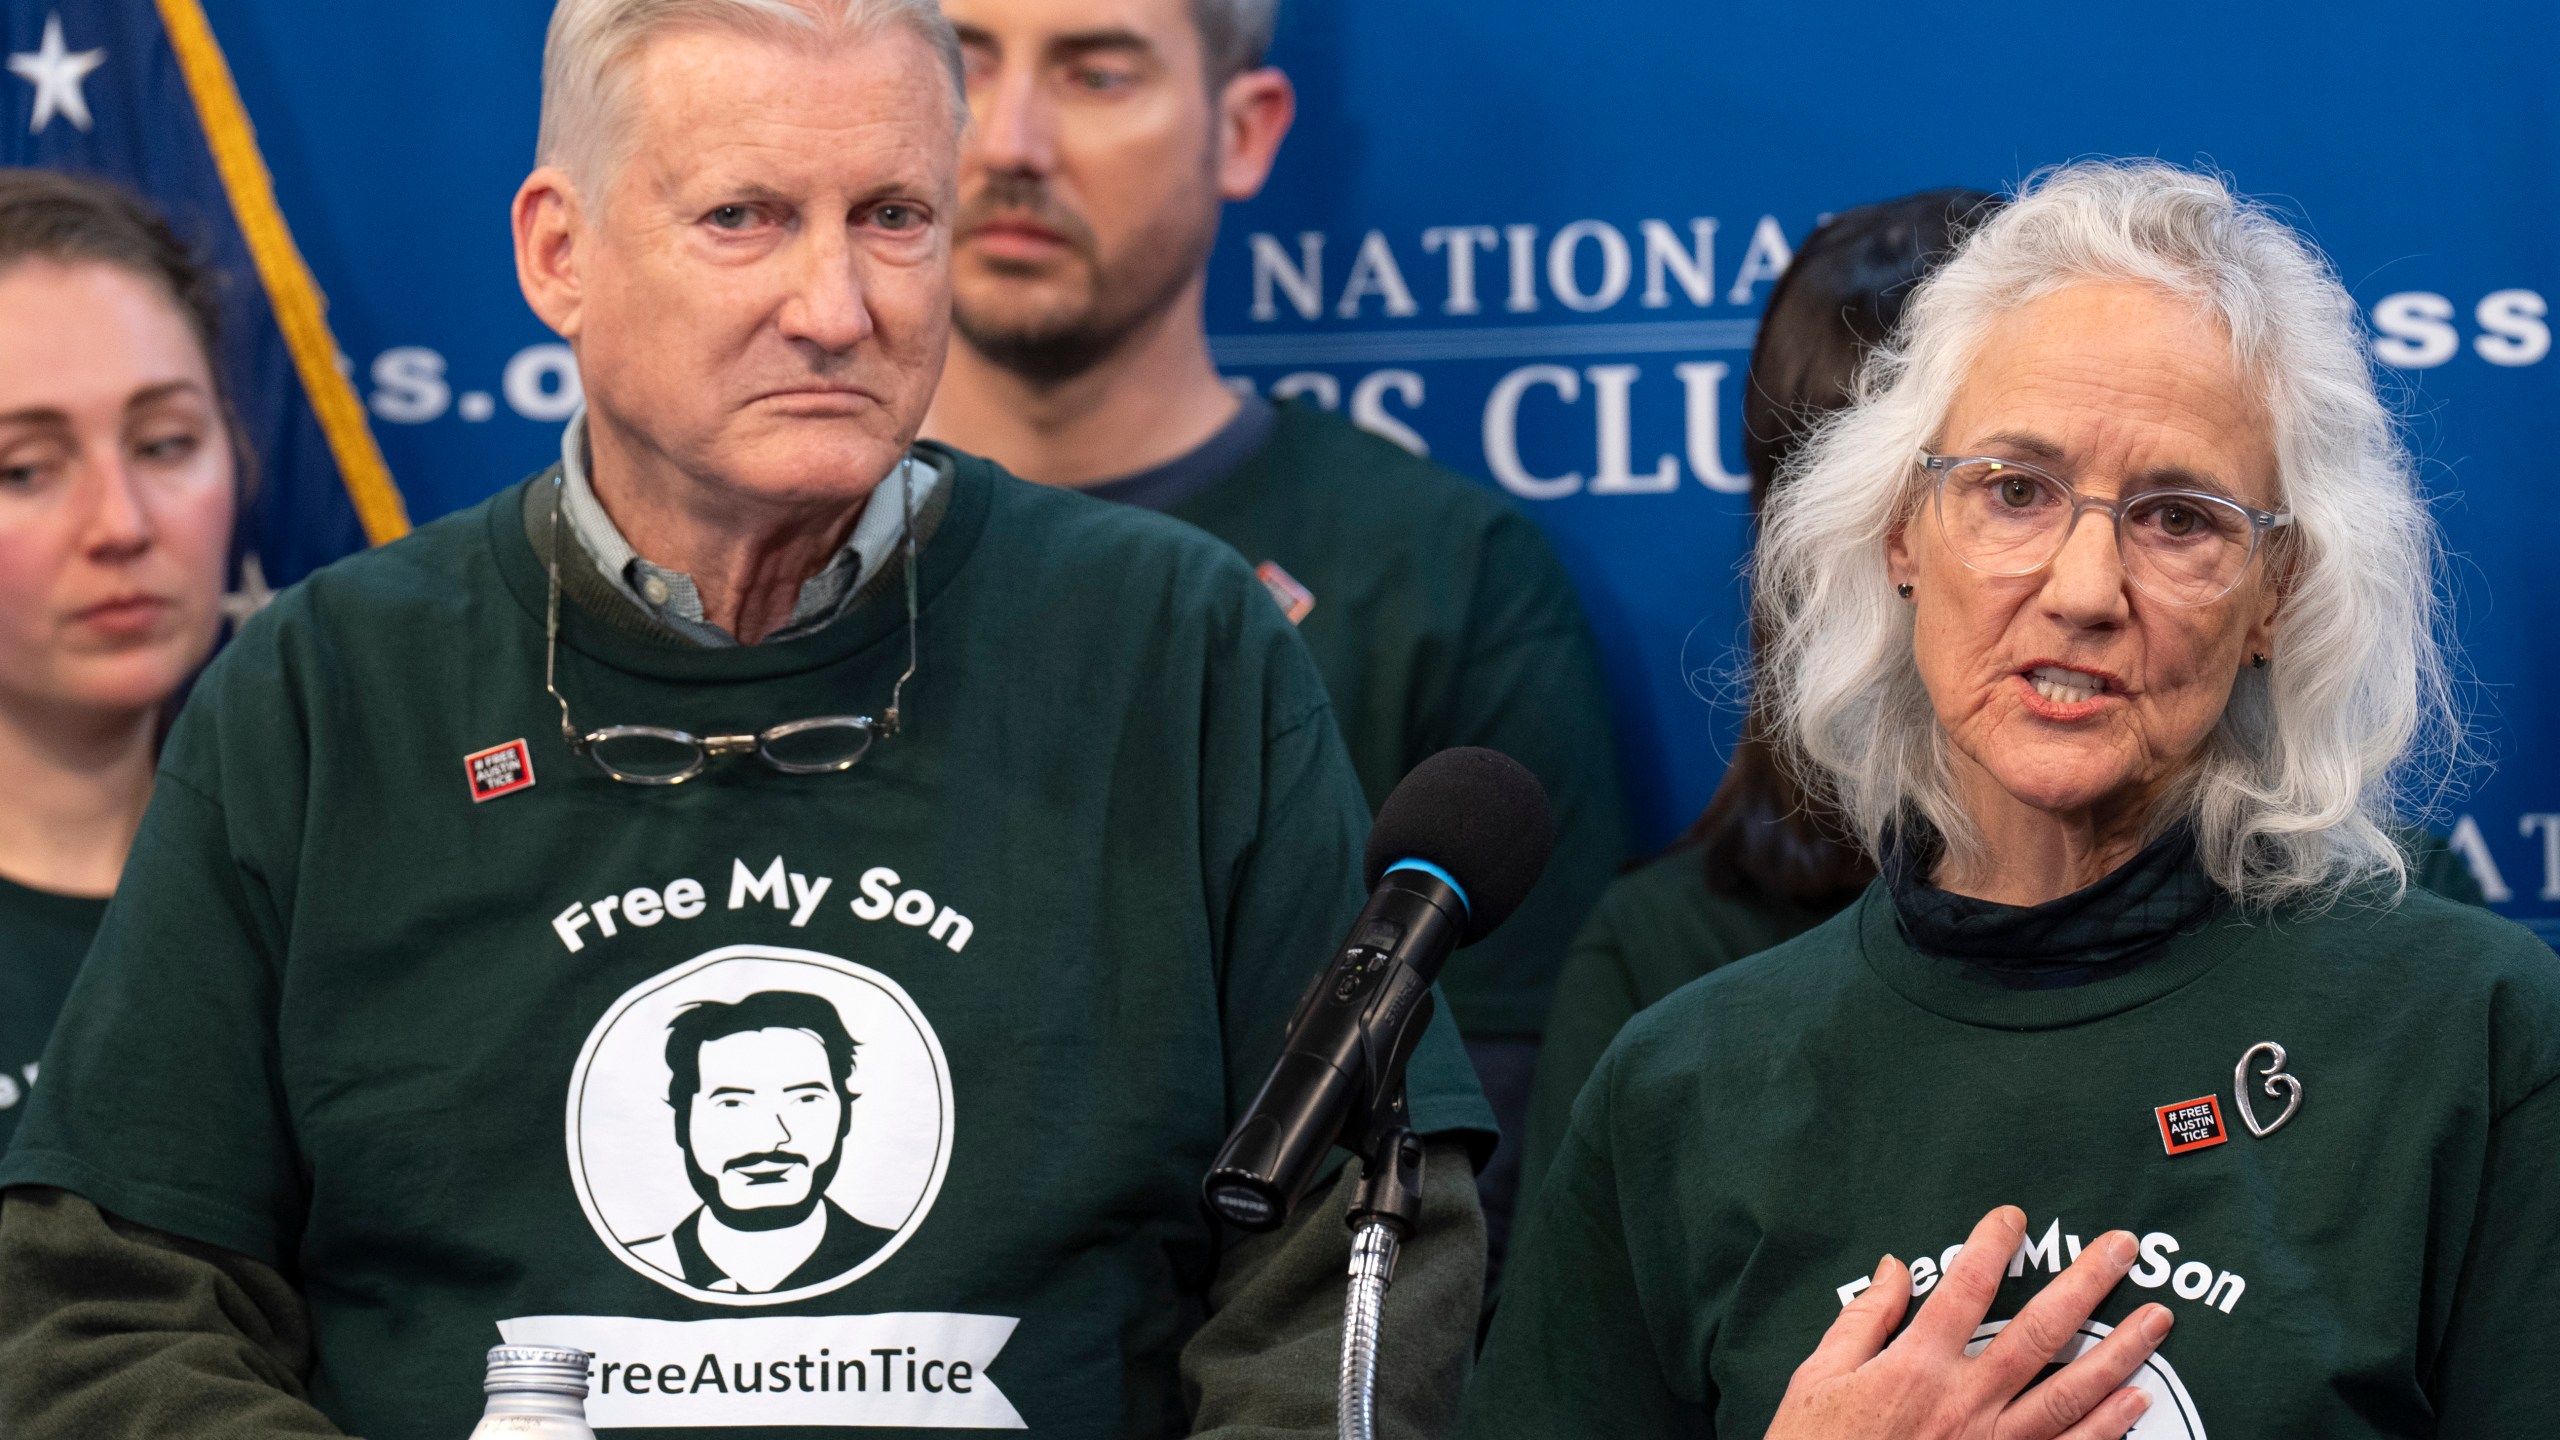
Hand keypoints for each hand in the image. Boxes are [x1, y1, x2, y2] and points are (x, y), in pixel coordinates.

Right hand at [1763, 1205, 2172, 1439]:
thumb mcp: (1819, 1378)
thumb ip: (1865, 1319)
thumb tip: (1897, 1268)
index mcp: (1914, 1367)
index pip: (1964, 1289)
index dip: (1991, 1245)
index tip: (2014, 1217)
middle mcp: (1964, 1402)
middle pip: (2039, 1333)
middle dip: (2085, 1285)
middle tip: (2123, 1248)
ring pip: (2070, 1393)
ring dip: (2119, 1353)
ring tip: (2158, 1319)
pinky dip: (2106, 1427)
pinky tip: (2136, 1400)